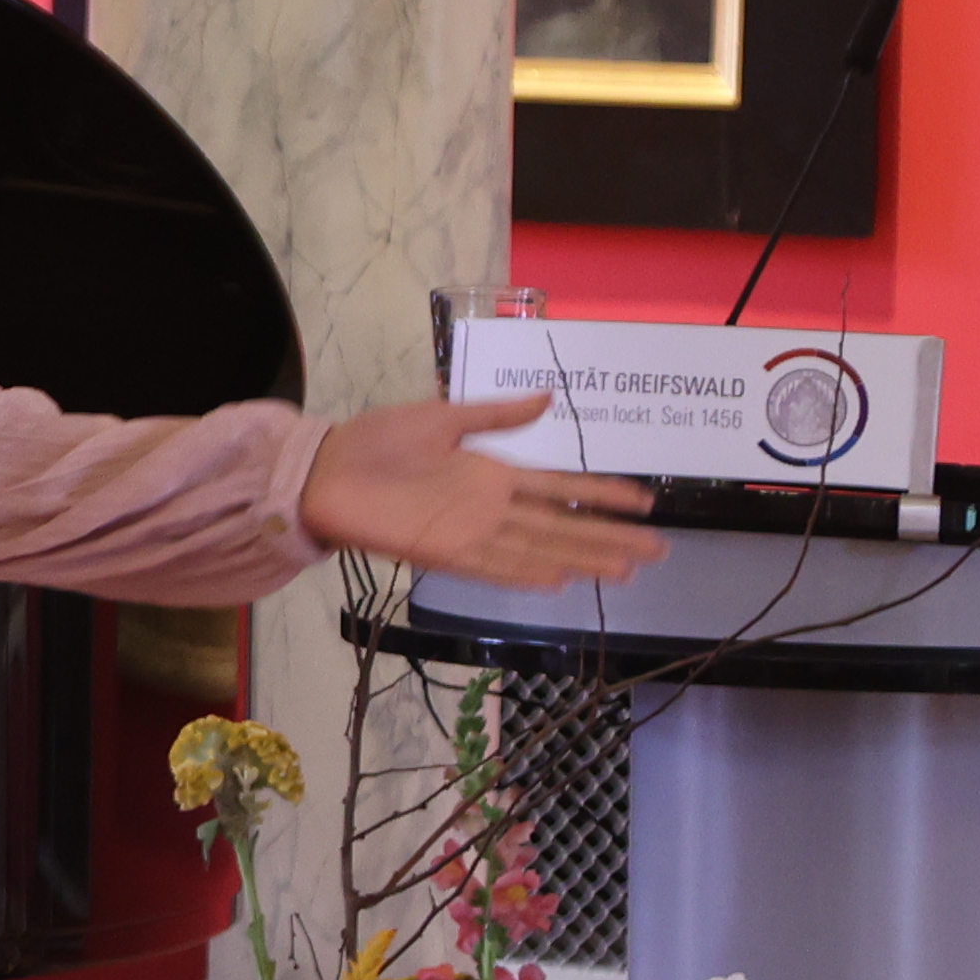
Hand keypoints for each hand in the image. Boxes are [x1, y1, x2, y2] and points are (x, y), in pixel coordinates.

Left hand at [299, 397, 656, 588]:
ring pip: (538, 548)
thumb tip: (547, 400)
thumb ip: (496, 415)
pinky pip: (490, 565)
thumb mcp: (444, 417)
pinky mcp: (440, 550)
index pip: (560, 486)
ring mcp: (468, 531)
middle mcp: (489, 507)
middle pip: (560, 525)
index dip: (602, 496)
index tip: (646, 503)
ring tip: (623, 570)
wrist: (323, 467)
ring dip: (580, 559)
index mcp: (492, 474)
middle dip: (608, 539)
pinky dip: (523, 572)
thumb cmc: (377, 441)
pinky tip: (558, 579)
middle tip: (656, 553)